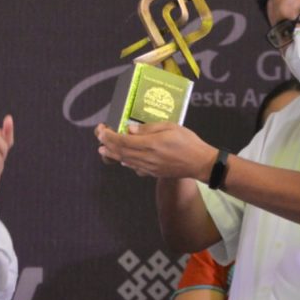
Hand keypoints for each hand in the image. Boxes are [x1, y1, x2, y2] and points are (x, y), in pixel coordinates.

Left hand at [94, 122, 216, 179]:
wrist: (200, 163)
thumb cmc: (188, 142)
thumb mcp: (170, 127)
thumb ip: (148, 128)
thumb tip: (130, 129)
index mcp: (150, 144)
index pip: (123, 141)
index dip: (109, 136)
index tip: (101, 130)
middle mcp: (147, 157)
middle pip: (121, 152)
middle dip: (107, 144)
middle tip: (98, 138)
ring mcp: (150, 167)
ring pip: (126, 161)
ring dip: (113, 155)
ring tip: (102, 150)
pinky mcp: (154, 173)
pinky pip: (136, 168)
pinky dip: (126, 163)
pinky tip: (123, 160)